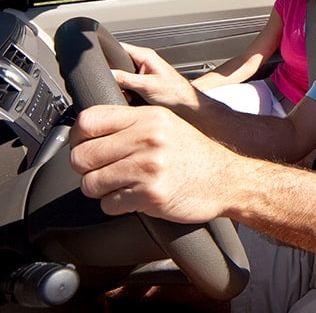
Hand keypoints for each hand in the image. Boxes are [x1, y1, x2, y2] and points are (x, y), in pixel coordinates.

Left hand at [70, 105, 234, 222]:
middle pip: (82, 156)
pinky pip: (109, 205)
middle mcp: (149, 139)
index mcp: (149, 117)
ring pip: (91, 184)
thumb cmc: (196, 155)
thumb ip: (131, 124)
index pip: (88, 120)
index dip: (79, 138)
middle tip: (103, 172)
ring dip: (101, 190)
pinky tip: (136, 198)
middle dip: (87, 169)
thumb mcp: (167, 125)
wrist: (229, 180)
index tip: (86, 146)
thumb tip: (87, 131)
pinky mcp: (151, 195)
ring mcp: (149, 167)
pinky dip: (117, 205)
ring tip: (122, 186)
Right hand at [114, 43, 199, 110]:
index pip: (119, 47)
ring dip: (121, 86)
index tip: (99, 63)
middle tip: (119, 86)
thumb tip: (108, 75)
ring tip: (129, 94)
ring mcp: (143, 73)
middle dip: (114, 75)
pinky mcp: (144, 83)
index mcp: (146, 56)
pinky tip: (131, 98)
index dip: (107, 54)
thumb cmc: (176, 93)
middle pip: (118, 63)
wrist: (187, 106)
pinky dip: (126, 91)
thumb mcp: (147, 86)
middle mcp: (144, 62)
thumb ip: (126, 79)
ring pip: (122, 76)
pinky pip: (127, 85)